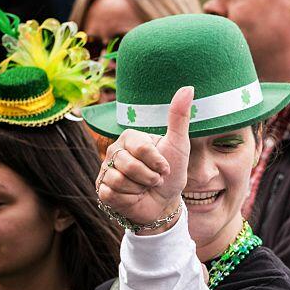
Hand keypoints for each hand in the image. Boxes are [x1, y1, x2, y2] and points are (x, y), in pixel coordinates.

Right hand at [96, 86, 193, 231]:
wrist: (163, 202)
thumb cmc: (171, 172)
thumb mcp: (179, 145)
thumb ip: (179, 117)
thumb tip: (188, 87)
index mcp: (130, 137)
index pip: (141, 148)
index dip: (157, 162)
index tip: (165, 167)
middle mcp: (114, 150)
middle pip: (128, 164)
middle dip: (150, 177)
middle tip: (155, 179)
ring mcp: (106, 169)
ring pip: (120, 179)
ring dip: (139, 187)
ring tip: (144, 187)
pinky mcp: (101, 189)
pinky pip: (112, 192)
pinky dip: (128, 197)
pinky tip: (132, 196)